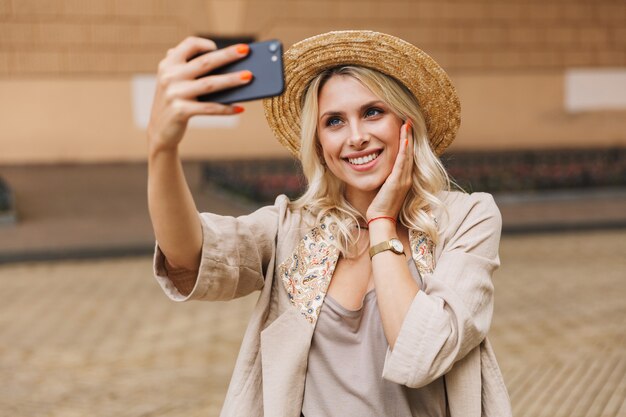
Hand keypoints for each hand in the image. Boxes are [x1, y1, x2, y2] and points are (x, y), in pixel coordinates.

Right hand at [147, 36, 252, 153]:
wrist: (160, 131)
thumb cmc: (175, 102)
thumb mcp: (175, 82)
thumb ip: (188, 68)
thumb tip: (224, 62)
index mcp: (168, 64)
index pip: (188, 44)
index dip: (205, 43)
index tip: (219, 47)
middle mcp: (170, 76)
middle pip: (205, 62)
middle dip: (227, 55)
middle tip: (246, 51)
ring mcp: (174, 94)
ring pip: (210, 84)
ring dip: (231, 80)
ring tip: (249, 77)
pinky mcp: (180, 111)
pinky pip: (209, 108)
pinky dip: (226, 109)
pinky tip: (240, 108)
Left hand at [366, 120, 413, 220]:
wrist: (381, 219)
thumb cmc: (381, 206)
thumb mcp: (385, 189)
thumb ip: (387, 178)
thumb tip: (383, 170)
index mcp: (404, 178)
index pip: (407, 156)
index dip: (407, 142)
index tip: (405, 128)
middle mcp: (407, 177)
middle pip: (410, 152)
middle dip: (409, 135)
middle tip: (408, 120)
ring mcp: (403, 179)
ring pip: (407, 155)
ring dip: (407, 138)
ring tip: (406, 124)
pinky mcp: (397, 182)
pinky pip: (401, 163)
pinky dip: (403, 151)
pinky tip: (404, 140)